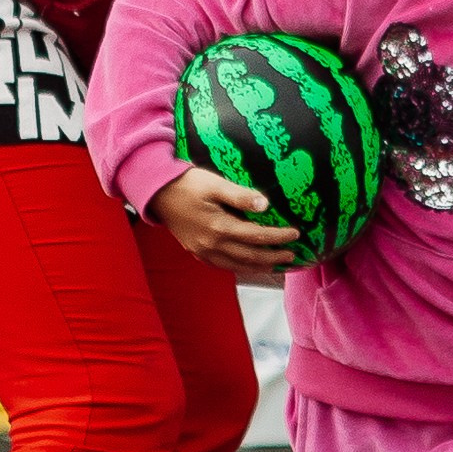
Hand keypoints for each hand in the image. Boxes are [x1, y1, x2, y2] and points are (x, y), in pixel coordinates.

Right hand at [147, 165, 299, 277]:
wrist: (157, 193)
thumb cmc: (187, 184)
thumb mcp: (214, 184)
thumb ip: (240, 196)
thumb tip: (265, 205)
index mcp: (219, 228)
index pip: (256, 236)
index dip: (277, 237)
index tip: (295, 234)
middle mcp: (212, 245)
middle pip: (250, 257)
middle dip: (273, 257)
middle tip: (292, 255)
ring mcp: (203, 251)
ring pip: (237, 266)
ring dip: (259, 266)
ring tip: (276, 264)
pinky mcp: (196, 252)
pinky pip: (223, 266)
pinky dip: (240, 267)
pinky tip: (248, 264)